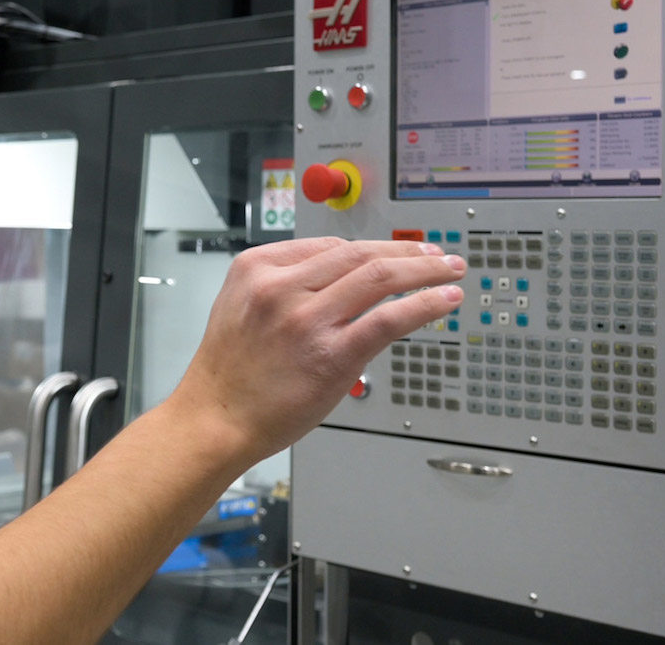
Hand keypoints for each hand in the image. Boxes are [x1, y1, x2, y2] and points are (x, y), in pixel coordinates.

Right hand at [170, 237, 464, 462]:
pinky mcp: (331, 354)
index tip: (395, 253)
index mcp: (257, 269)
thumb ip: (282, 287)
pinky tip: (444, 301)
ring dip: (423, 270)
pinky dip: (423, 304)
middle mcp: (281, 287)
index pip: (328, 245)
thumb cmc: (229, 374)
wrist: (216, 419)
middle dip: (405, 251)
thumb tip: (339, 283)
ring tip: (448, 272)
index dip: (371, 248)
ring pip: (378, 277)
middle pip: (358, 253)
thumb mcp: (239, 307)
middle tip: (435, 255)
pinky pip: (388, 318)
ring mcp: (307, 319)